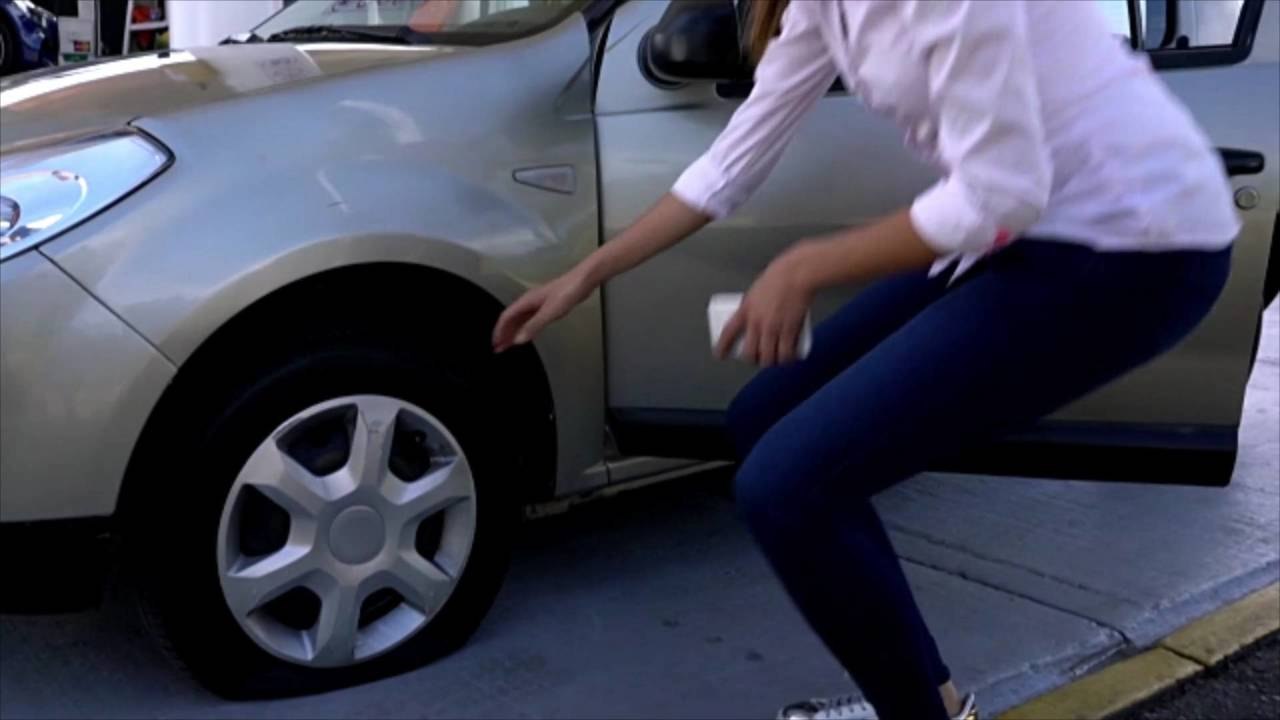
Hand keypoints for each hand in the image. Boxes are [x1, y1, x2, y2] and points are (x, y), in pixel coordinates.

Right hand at [492, 268, 594, 352]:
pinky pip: (528, 319)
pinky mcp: (546, 306)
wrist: (583, 281)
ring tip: (508, 344)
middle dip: (503, 333)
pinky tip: (525, 334)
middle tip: (499, 348)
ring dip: (512, 332)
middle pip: (510, 319)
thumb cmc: (568, 292)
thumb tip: (518, 340)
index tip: (496, 344)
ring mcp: (537, 303)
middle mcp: (528, 301)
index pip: (506, 317)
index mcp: (526, 301)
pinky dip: (523, 328)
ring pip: (519, 319)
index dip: (499, 331)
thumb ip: (533, 326)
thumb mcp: (550, 312)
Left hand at [717, 247, 814, 365]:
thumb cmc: (779, 277)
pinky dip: (786, 359)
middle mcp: (757, 321)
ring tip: (774, 360)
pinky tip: (789, 358)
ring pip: (768, 357)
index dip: (722, 347)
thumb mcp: (756, 291)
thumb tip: (754, 318)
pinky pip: (786, 352)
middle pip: (749, 352)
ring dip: (770, 362)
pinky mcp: (789, 330)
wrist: (797, 274)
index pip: (728, 333)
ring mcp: (773, 327)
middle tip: (756, 358)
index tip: (719, 355)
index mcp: (745, 310)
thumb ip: (753, 306)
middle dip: (752, 359)